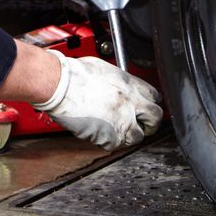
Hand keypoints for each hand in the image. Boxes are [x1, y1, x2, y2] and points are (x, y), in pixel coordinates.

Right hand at [33, 50, 162, 150]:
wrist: (60, 84)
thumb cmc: (75, 74)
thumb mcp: (105, 69)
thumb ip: (117, 81)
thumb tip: (118, 86)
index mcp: (130, 84)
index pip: (154, 97)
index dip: (149, 104)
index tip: (145, 108)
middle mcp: (131, 103)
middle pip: (155, 118)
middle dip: (150, 124)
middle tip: (143, 126)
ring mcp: (122, 121)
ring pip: (139, 136)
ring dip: (130, 136)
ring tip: (118, 132)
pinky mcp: (110, 136)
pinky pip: (116, 145)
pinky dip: (110, 142)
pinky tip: (101, 134)